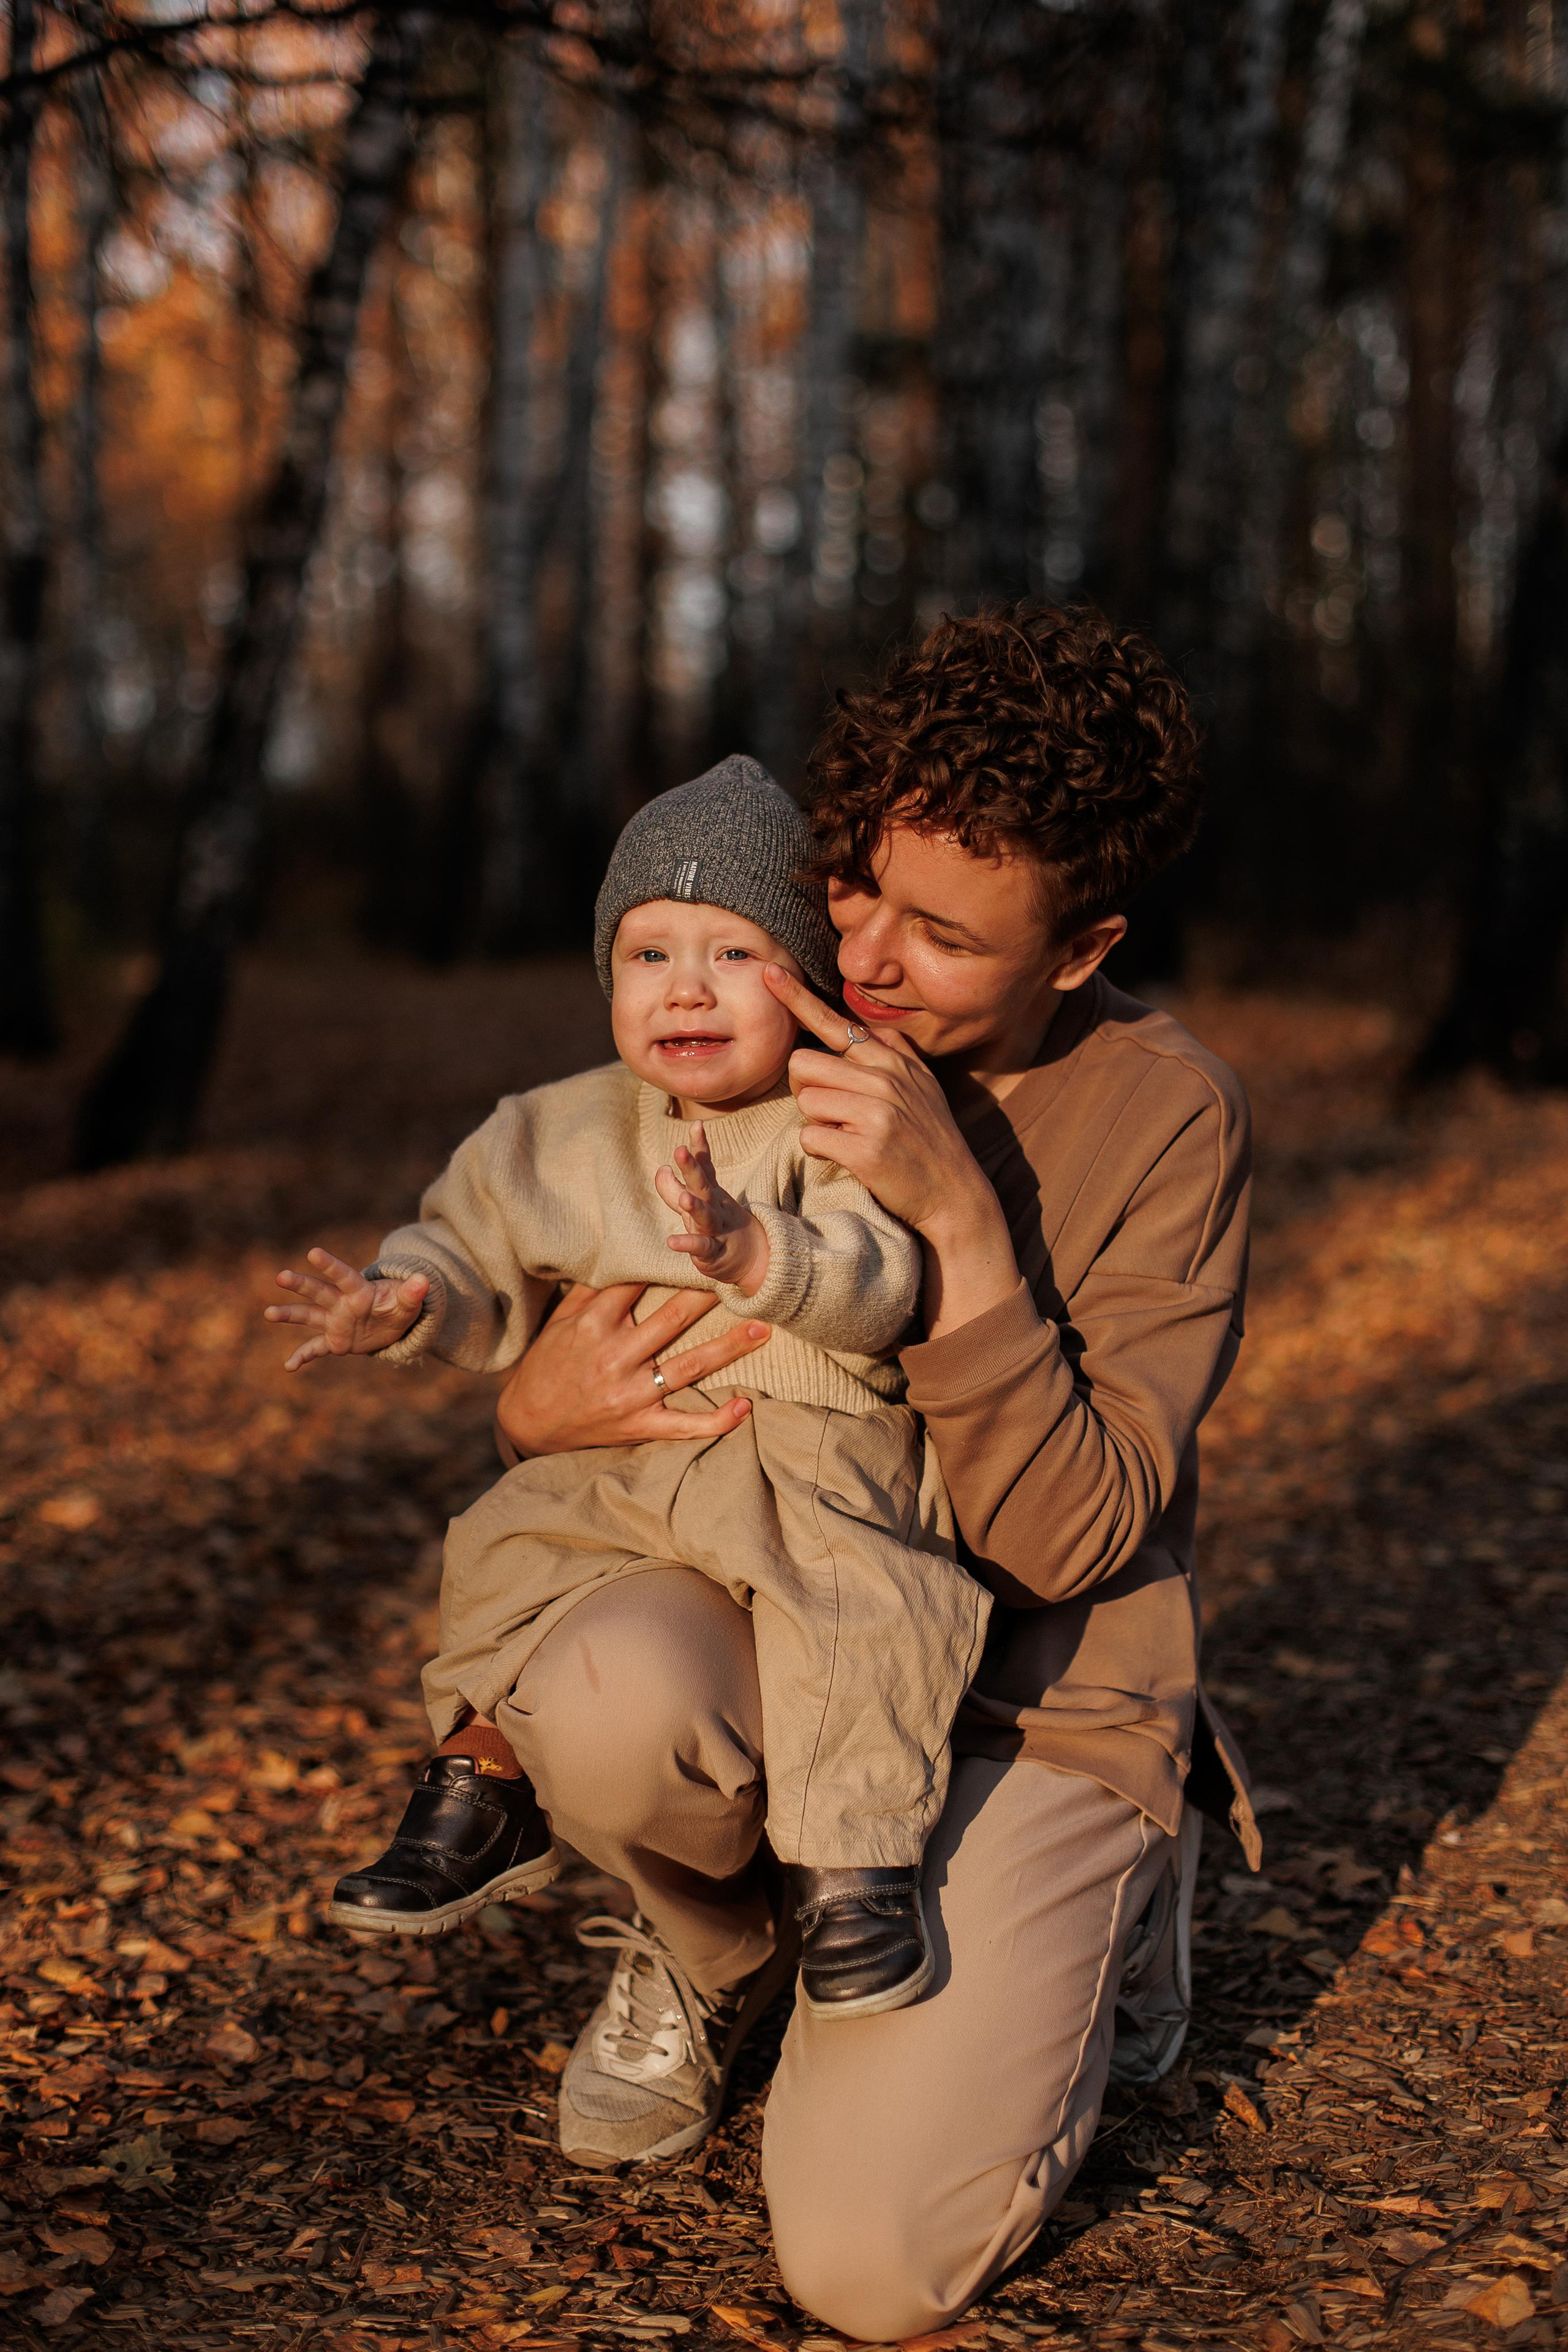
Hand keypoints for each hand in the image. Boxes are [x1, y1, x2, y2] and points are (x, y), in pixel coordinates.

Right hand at [265, 1247, 428, 1371]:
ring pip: (309, 1316)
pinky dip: (302, 1356)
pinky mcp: (334, 1340)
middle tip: (281, 1276)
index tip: (313, 1252)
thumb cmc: (399, 1305)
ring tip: (268, 1313)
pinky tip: (289, 1366)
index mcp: (359, 1290)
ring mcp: (334, 1321)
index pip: (343, 1275)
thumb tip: (424, 1280)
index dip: (330, 1264)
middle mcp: (341, 1303)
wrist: (392, 1323)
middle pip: (319, 1292)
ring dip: (289, 1315)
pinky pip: (315, 1348)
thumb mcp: (409, 1301)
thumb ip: (413, 1292)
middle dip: (301, 1284)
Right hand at [493, 1280, 768, 1456]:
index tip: (700, 1245)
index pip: (637, 1284)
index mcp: (595, 1325)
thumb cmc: (547, 1365)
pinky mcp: (639, 1425)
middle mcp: (615, 1357)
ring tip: (762, 1329)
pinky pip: (684, 1425)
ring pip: (689, 1367)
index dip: (670, 1263)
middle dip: (710, 1295)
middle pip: (673, 1318)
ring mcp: (630, 1394)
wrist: (527, 1423)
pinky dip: (717, 1420)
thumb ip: (590, 1291)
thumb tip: (618, 1254)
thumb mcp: (560, 1322)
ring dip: (729, 1348)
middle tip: (745, 1276)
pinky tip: (746, 1406)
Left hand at [654, 1123, 768, 1294]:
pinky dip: (688, 1245)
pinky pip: (702, 1248)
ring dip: (695, 1207)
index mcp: (711, 1194)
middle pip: (703, 1186)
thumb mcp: (697, 1206)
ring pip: (705, 1217)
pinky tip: (672, 1242)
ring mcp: (716, 1230)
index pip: (705, 1167)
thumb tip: (661, 1169)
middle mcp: (715, 1208)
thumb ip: (673, 1188)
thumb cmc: (717, 1227)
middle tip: (680, 1150)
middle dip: (692, 1168)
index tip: (697, 1125)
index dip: (700, 1147)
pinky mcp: (714, 1254)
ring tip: (685, 1198)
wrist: (751, 1259)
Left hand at [762, 962, 1021, 1338]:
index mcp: (893, 1061)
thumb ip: (894, 1054)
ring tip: (848, 1136)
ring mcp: (877, 1112)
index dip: (797, 999)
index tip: (766, 974)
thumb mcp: (923, 1086)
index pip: (836, 1023)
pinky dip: (820, 1150)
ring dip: (816, 1124)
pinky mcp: (866, 1147)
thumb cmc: (930, 1141)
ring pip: (806, 1102)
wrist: (956, 1194)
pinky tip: (847, 1156)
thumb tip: (865, 1026)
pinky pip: (810, 1138)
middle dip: (807, 1090)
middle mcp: (886, 1079)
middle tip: (834, 1113)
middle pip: (804, 1064)